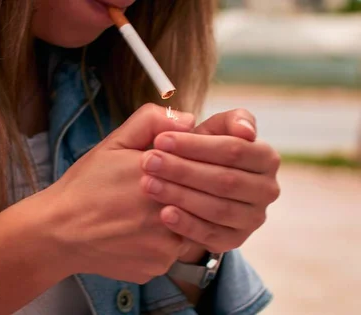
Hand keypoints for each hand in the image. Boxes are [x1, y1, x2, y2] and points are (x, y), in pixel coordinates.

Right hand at [43, 104, 194, 283]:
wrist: (59, 231)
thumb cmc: (85, 186)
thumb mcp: (113, 144)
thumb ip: (151, 123)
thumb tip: (189, 119)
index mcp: (161, 176)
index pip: (196, 168)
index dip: (181, 169)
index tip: (161, 174)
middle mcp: (168, 212)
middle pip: (194, 200)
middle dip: (176, 195)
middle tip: (144, 197)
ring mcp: (165, 244)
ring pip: (184, 228)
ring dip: (170, 221)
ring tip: (137, 215)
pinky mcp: (157, 266)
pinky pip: (168, 252)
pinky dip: (155, 243)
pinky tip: (132, 234)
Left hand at [140, 109, 280, 254]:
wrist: (188, 190)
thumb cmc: (196, 153)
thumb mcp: (208, 131)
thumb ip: (226, 120)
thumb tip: (245, 131)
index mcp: (265, 157)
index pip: (234, 149)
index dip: (195, 145)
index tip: (160, 140)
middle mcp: (267, 189)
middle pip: (225, 180)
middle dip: (182, 169)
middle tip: (148, 162)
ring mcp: (253, 218)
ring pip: (218, 208)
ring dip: (180, 195)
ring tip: (148, 184)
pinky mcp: (235, 240)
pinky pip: (212, 235)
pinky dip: (187, 224)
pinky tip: (163, 213)